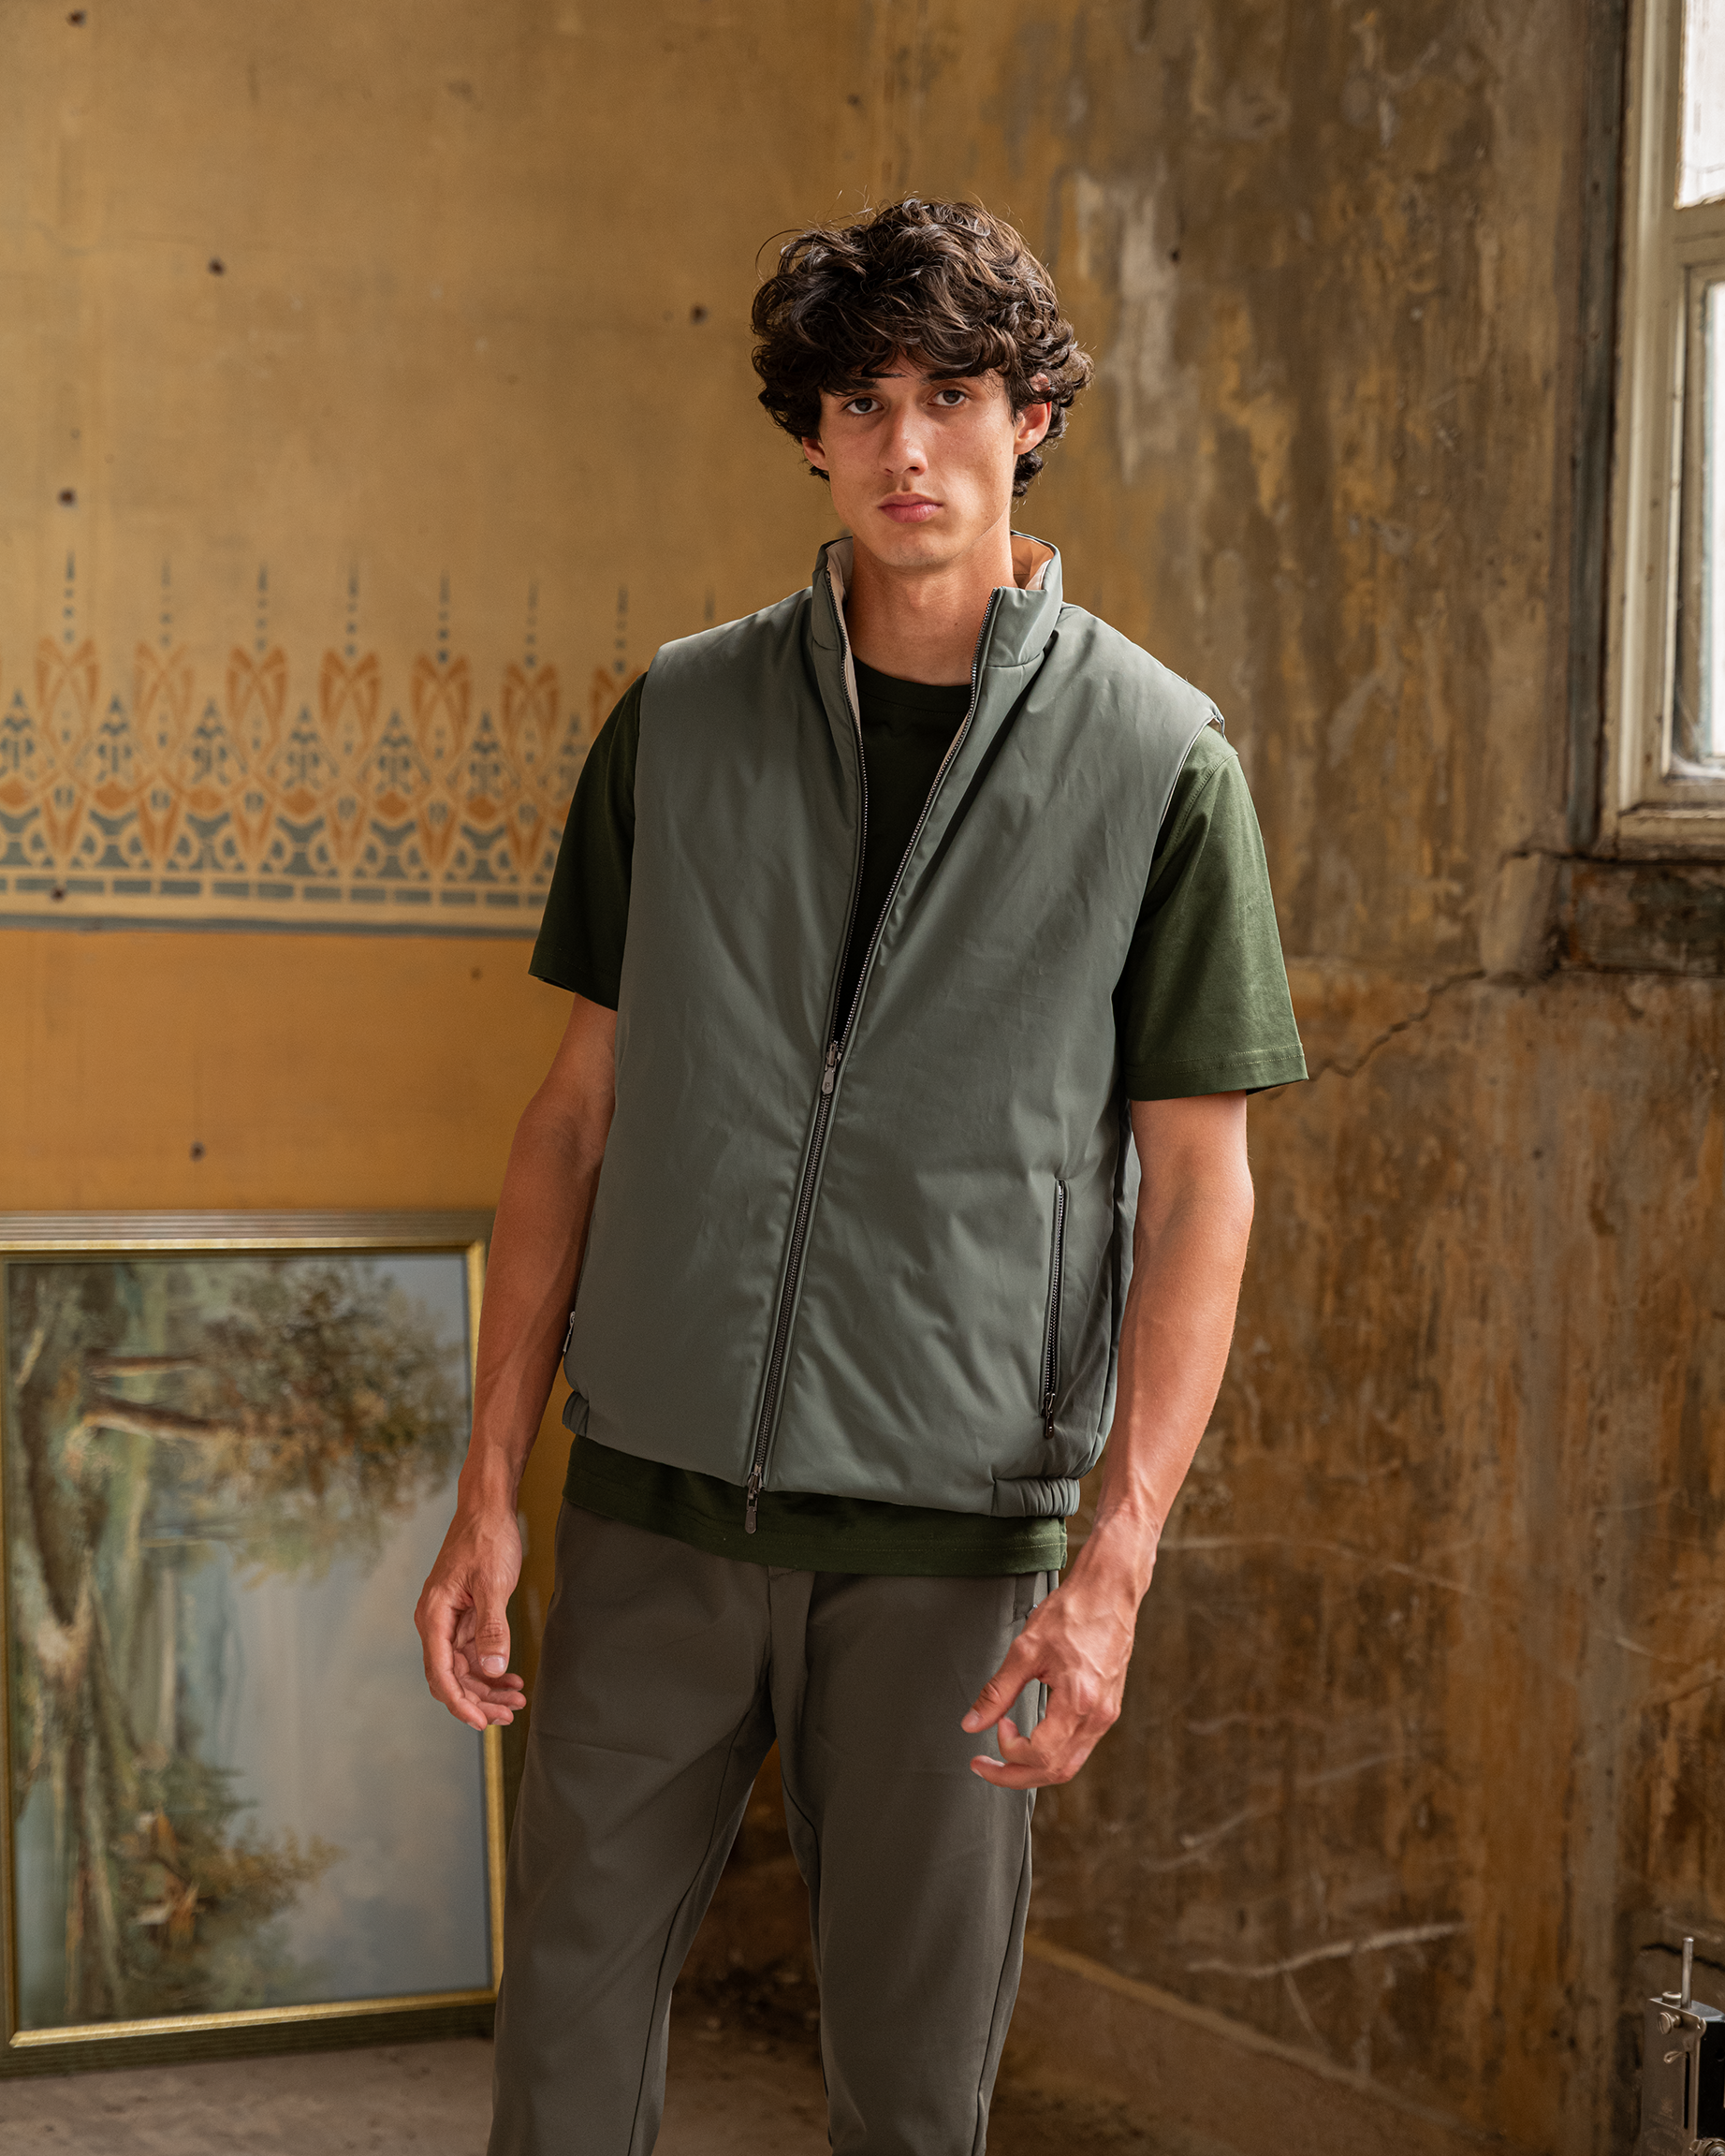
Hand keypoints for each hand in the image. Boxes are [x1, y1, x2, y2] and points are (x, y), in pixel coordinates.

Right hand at [415, 1503, 527, 1731]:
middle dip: (479, 1699)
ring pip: (464, 1668)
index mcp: (434, 1616)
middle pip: (452, 1676)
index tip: (482, 1722)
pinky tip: (511, 1678)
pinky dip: (492, 1667)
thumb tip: (490, 1671)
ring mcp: (450, 1620)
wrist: (487, 1507)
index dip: (460, 1702)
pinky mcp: (464, 1615)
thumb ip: (492, 1629)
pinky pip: (474, 1652)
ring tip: (517, 1699)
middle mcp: (436, 1622)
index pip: (442, 1673)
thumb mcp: (493, 1584)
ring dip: (488, 1687)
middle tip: (510, 1715)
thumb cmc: (486, 1539)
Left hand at [960, 1557, 1143, 1789]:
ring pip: (1070, 1764)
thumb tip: (972, 1723)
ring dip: (1033, 1769)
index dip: (1009, 1750)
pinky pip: (1079, 1747)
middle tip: (985, 1766)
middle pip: (1056, 1772)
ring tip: (1004, 1756)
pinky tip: (1033, 1740)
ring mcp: (1106, 1714)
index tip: (996, 1726)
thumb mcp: (1026, 1649)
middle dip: (1015, 1776)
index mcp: (1079, 1701)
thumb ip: (998, 1691)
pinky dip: (1052, 1753)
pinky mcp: (1107, 1708)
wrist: (1109, 1591)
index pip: (1041, 1755)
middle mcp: (1097, 1715)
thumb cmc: (1073, 1612)